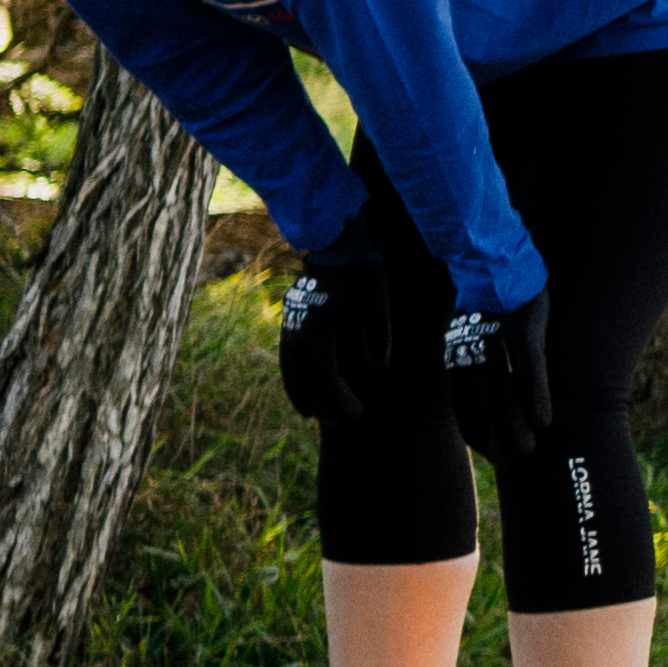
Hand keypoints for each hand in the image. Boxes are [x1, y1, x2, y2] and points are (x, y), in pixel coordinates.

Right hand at [269, 257, 381, 428]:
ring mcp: (290, 323)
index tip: (357, 415)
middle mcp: (297, 329)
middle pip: (305, 379)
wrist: (336, 239)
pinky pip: (288, 357)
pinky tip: (304, 389)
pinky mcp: (290, 318)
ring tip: (315, 416)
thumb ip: (378, 333)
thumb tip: (379, 371)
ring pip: (290, 370)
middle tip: (341, 426)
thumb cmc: (362, 268)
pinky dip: (294, 377)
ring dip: (303, 395)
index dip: (339, 400)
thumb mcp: (377, 297)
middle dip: (321, 405)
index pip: (326, 377)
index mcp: (318, 327)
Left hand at [438, 291, 554, 449]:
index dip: (474, 431)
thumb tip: (475, 380)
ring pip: (504, 395)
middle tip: (512, 461)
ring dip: (516, 427)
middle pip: (482, 406)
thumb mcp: (468, 323)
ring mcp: (498, 342)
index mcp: (456, 352)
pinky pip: (529, 373)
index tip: (486, 452)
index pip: (462, 403)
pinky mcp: (524, 332)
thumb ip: (469, 352)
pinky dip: (536, 399)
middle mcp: (472, 351)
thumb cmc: (485, 292)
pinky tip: (545, 421)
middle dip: (495, 438)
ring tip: (529, 450)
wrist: (491, 254)